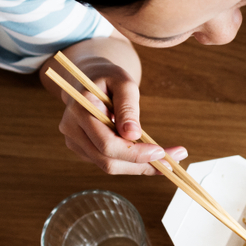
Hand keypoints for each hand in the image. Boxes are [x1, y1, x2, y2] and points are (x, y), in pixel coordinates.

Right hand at [55, 56, 185, 175]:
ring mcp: (75, 141)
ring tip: (168, 161)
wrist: (91, 79)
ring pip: (109, 166)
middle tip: (174, 162)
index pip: (107, 143)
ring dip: (140, 167)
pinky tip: (150, 157)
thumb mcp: (123, 83)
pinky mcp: (83, 149)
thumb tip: (132, 134)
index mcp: (79, 110)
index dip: (135, 153)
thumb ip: (127, 106)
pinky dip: (132, 163)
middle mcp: (72, 129)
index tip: (161, 152)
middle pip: (108, 161)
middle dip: (143, 164)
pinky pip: (109, 162)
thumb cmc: (110, 78)